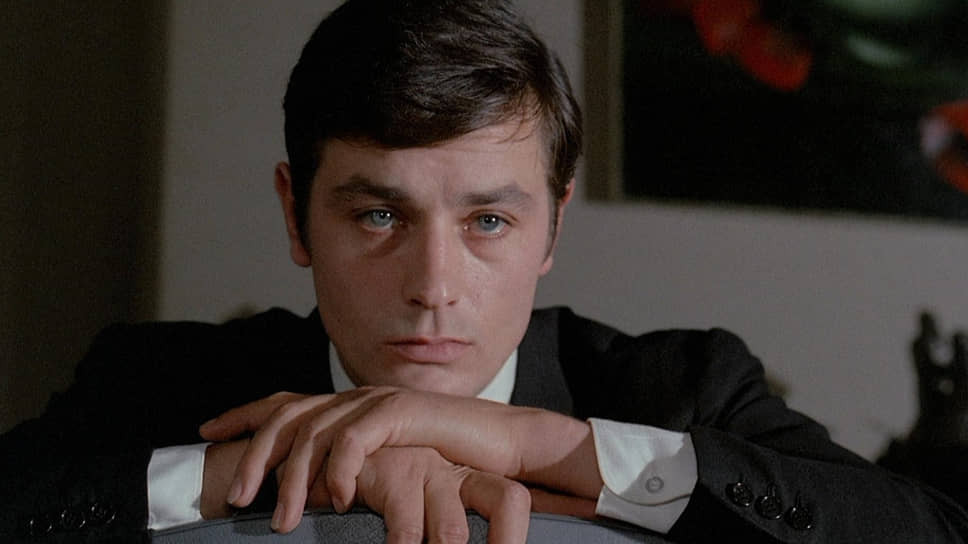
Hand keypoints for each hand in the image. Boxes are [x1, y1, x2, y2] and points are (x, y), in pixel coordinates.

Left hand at [200, 388, 600, 526]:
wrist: (499, 444)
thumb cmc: (445, 460)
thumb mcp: (386, 465)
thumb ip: (351, 469)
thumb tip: (314, 495)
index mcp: (348, 406)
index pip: (286, 402)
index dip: (244, 413)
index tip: (208, 430)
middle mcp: (356, 397)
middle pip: (288, 415)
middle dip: (255, 453)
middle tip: (237, 497)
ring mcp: (377, 401)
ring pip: (315, 432)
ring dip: (292, 479)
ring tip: (282, 520)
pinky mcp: (402, 413)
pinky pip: (355, 438)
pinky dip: (339, 469)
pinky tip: (337, 500)